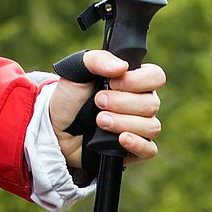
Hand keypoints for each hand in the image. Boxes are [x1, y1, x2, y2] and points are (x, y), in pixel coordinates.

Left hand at [47, 49, 164, 168]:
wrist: (56, 128)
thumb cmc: (70, 98)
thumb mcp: (76, 71)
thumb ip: (97, 60)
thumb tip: (122, 67)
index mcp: (135, 82)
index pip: (156, 77)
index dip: (136, 81)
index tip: (112, 83)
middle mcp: (142, 104)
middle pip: (151, 103)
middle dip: (121, 103)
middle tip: (98, 102)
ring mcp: (140, 129)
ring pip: (150, 126)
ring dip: (123, 122)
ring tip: (99, 121)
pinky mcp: (134, 150)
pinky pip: (149, 150)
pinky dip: (137, 143)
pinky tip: (121, 139)